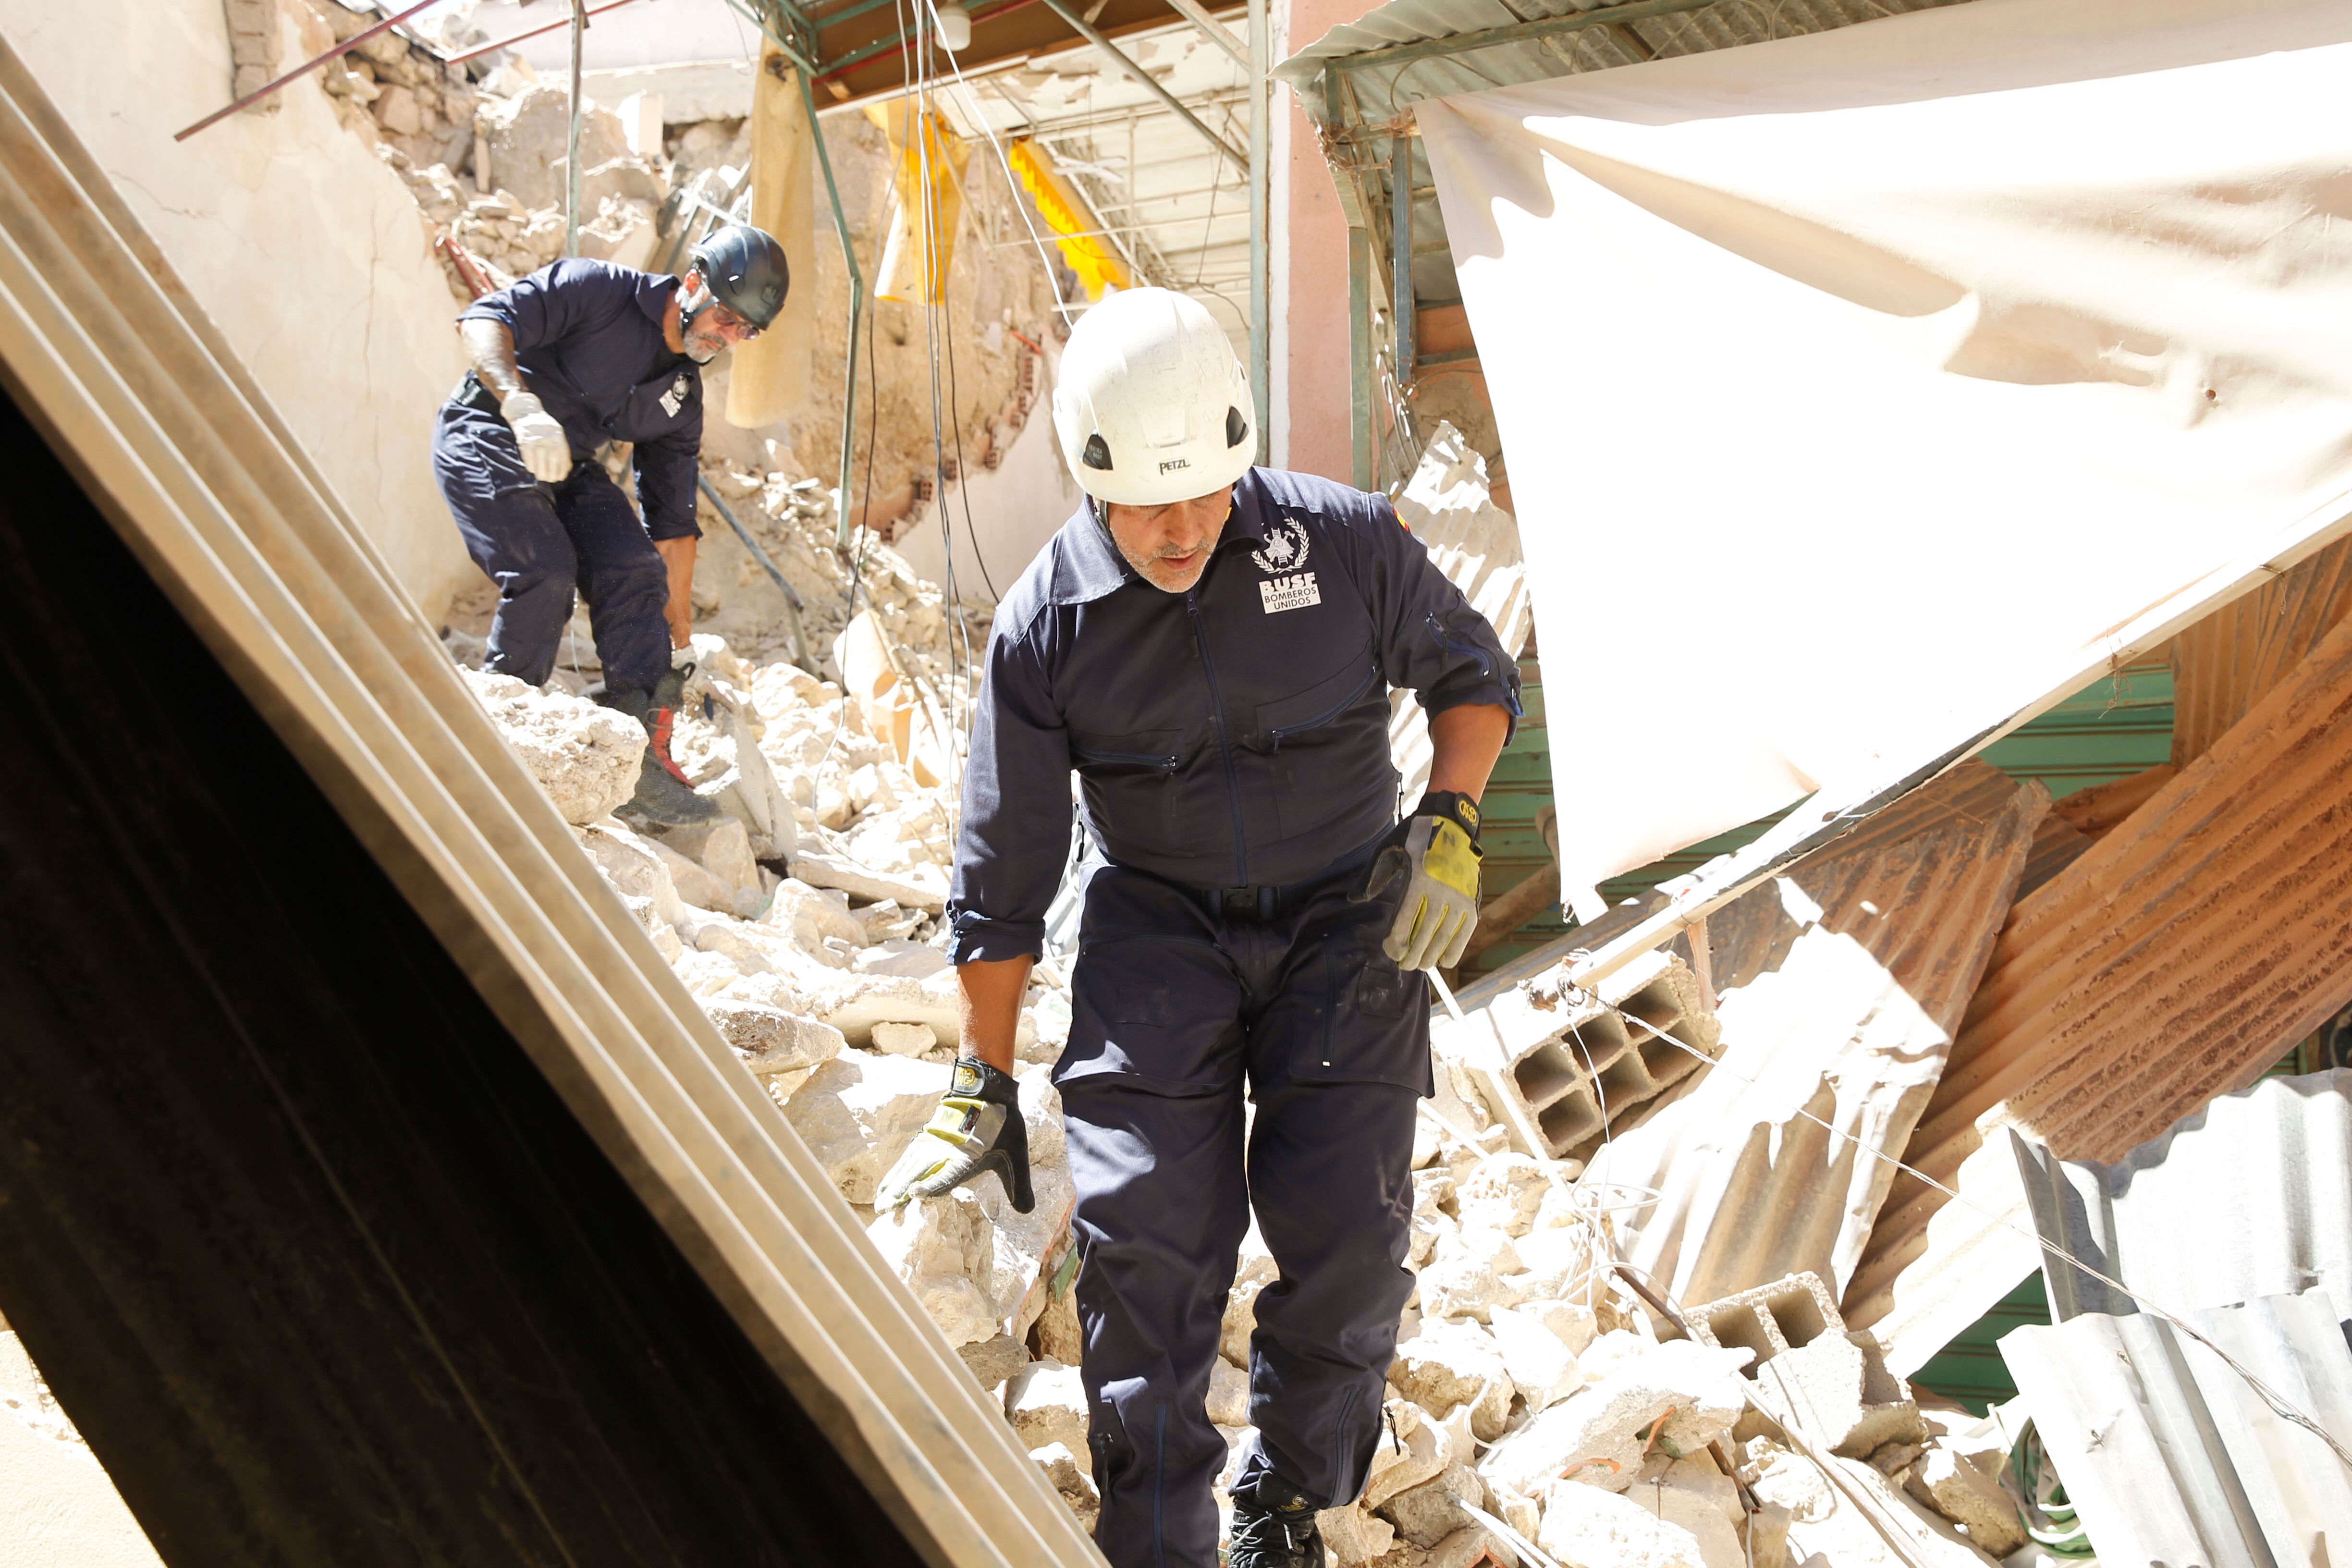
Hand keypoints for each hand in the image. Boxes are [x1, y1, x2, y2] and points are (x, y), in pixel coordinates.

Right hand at [501, 392, 571, 482]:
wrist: (526, 413)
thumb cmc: (544, 428)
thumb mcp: (557, 434)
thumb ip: (562, 449)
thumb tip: (567, 468)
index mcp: (558, 436)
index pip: (562, 456)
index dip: (562, 469)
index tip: (560, 477)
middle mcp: (548, 437)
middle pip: (552, 459)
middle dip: (552, 473)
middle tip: (550, 480)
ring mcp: (535, 439)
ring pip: (539, 460)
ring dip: (541, 472)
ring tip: (541, 477)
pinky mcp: (524, 441)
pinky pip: (528, 457)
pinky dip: (530, 466)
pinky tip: (532, 469)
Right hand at [874, 1057, 1033, 1213]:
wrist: (987, 1090)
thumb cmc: (1002, 1124)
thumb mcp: (1016, 1154)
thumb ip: (1020, 1185)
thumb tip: (1027, 1212)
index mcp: (966, 1155)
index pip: (948, 1174)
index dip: (933, 1185)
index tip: (916, 1194)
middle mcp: (946, 1150)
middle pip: (919, 1172)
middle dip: (902, 1191)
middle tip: (884, 1210)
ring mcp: (933, 1144)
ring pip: (909, 1166)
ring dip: (894, 1184)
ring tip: (880, 1203)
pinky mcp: (926, 1140)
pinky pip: (907, 1159)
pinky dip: (895, 1173)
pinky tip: (886, 1186)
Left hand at [1354, 790, 1483, 970]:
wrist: (1451, 822)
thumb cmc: (1414, 837)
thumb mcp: (1387, 850)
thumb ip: (1371, 877)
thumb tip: (1353, 900)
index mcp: (1418, 878)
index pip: (1405, 920)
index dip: (1396, 941)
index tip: (1390, 951)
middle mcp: (1441, 889)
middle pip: (1424, 933)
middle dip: (1412, 955)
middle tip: (1404, 965)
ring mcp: (1459, 896)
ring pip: (1444, 936)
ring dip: (1431, 956)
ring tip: (1421, 966)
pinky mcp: (1472, 899)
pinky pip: (1464, 931)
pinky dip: (1455, 949)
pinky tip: (1444, 962)